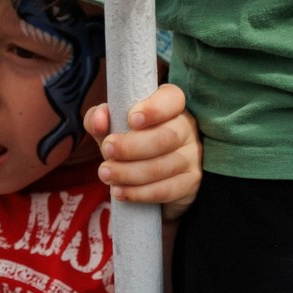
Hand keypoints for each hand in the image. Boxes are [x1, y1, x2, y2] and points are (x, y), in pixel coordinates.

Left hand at [85, 82, 201, 216]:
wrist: (151, 178)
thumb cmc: (130, 142)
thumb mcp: (113, 127)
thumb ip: (100, 118)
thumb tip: (100, 118)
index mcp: (171, 106)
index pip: (172, 99)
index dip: (153, 109)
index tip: (131, 120)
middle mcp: (187, 127)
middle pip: (165, 137)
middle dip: (131, 147)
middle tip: (107, 150)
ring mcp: (192, 156)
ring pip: (163, 166)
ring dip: (129, 173)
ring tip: (106, 174)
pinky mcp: (191, 182)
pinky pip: (166, 189)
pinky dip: (139, 193)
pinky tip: (120, 191)